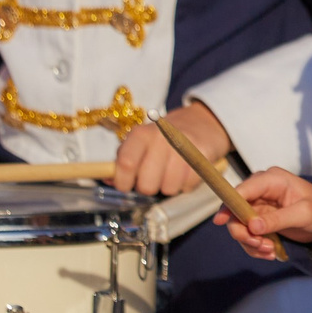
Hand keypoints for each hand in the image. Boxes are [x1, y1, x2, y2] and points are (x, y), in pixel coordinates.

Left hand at [111, 101, 229, 195]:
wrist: (202, 123)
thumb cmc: (165, 138)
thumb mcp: (141, 142)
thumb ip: (123, 161)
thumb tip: (107, 180)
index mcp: (141, 134)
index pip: (125, 163)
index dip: (122, 182)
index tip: (126, 186)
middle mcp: (162, 138)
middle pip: (147, 184)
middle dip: (148, 188)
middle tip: (153, 178)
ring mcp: (184, 147)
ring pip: (168, 189)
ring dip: (168, 187)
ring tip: (171, 174)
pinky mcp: (203, 156)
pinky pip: (188, 187)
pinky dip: (185, 185)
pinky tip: (185, 173)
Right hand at [223, 167, 311, 258]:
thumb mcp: (303, 214)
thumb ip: (278, 219)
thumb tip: (253, 226)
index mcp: (272, 180)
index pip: (243, 190)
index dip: (229, 204)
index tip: (221, 221)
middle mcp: (261, 191)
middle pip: (235, 211)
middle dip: (244, 232)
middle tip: (260, 245)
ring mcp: (259, 207)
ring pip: (239, 227)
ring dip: (251, 243)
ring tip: (270, 252)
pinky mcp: (259, 221)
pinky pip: (248, 236)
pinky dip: (256, 247)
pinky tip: (271, 252)